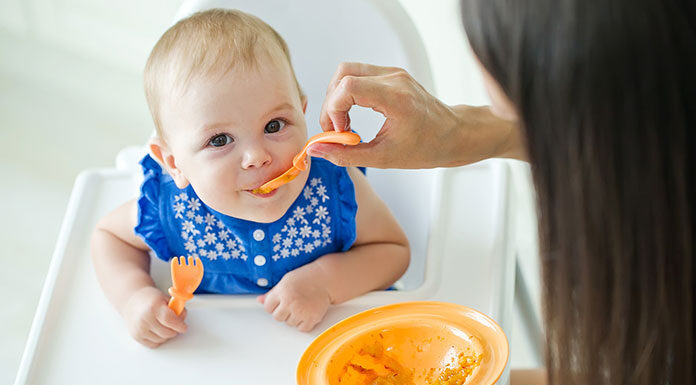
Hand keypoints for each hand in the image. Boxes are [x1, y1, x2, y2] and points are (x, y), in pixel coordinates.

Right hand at [122, 286, 187, 347]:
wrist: (132, 302)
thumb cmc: (150, 299)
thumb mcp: (165, 298)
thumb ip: (177, 307)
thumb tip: (183, 318)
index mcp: (154, 307)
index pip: (169, 320)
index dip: (179, 325)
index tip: (184, 327)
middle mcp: (145, 319)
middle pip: (167, 332)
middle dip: (174, 329)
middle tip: (174, 323)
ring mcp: (140, 329)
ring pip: (162, 340)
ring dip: (166, 334)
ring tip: (163, 324)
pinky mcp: (137, 337)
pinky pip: (154, 344)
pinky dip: (158, 339)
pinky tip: (156, 330)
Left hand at [257, 270, 330, 331]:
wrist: (326, 278)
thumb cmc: (306, 277)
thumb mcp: (286, 281)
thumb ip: (272, 293)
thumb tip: (259, 300)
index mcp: (282, 291)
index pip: (267, 307)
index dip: (273, 305)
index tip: (280, 301)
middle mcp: (290, 302)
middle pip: (277, 317)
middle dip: (283, 312)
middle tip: (292, 303)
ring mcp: (301, 311)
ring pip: (289, 324)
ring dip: (294, 318)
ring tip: (301, 305)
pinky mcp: (312, 318)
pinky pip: (302, 328)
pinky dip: (304, 323)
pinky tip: (307, 312)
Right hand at [311, 62, 522, 167]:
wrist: (454, 135)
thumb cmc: (429, 147)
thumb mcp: (384, 158)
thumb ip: (347, 154)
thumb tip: (318, 149)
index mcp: (395, 97)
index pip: (348, 86)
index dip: (333, 109)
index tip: (338, 131)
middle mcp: (394, 79)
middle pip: (343, 74)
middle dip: (331, 103)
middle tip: (336, 129)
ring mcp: (393, 74)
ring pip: (348, 72)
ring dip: (338, 97)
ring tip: (344, 123)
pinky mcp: (392, 76)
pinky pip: (359, 76)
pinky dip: (348, 94)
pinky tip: (354, 116)